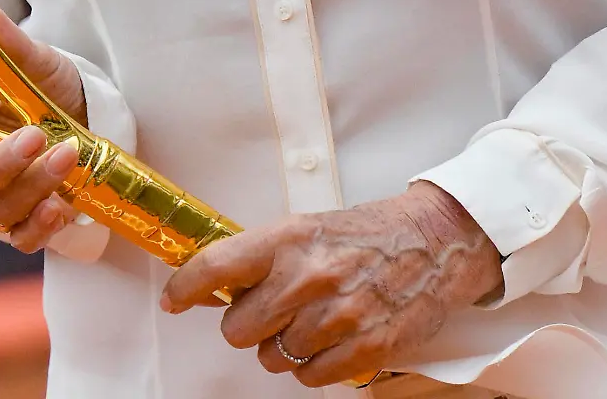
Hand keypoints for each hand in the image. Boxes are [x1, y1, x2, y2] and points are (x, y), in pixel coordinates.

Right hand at [0, 1, 86, 253]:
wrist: (91, 115)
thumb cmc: (51, 85)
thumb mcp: (36, 60)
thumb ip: (7, 43)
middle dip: (3, 163)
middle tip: (37, 136)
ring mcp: (5, 197)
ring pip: (0, 211)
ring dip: (32, 189)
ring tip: (67, 158)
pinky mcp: (32, 219)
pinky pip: (25, 239)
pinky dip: (39, 229)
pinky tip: (61, 207)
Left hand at [161, 181, 502, 387]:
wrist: (432, 243)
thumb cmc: (364, 235)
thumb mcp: (307, 228)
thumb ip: (265, 256)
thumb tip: (220, 285)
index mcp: (287, 239)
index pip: (217, 266)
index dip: (186, 287)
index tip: (174, 299)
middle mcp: (307, 277)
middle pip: (238, 329)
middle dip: (247, 324)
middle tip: (270, 310)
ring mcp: (336, 316)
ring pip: (272, 357)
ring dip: (283, 346)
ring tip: (310, 320)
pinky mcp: (364, 348)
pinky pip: (308, 378)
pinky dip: (312, 366)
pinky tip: (329, 340)